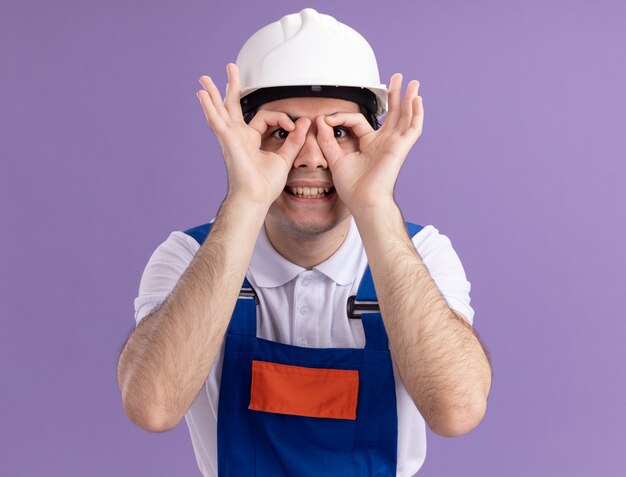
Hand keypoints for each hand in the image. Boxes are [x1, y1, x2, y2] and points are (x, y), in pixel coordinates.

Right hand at [197, 63, 310, 205]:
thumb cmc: (265, 185)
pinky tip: (201, 95)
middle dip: (232, 86)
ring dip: (213, 92)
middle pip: (233, 106)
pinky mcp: (227, 140)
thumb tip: (303, 123)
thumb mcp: (285, 158)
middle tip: (230, 68)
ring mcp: (230, 137)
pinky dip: (209, 107)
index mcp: (251, 140)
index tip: (294, 126)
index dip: (282, 118)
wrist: (255, 198)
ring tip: (204, 78)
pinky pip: (216, 120)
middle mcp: (238, 137)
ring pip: (221, 110)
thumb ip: (294, 140)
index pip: (266, 118)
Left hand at [315, 73, 423, 212]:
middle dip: (394, 95)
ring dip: (408, 99)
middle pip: (391, 113)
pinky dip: (416, 113)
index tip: (327, 120)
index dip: (341, 117)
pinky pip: (413, 128)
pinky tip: (417, 100)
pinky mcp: (401, 148)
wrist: (364, 201)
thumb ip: (328, 140)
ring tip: (411, 82)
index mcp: (369, 145)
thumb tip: (320, 121)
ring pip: (404, 116)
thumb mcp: (336, 159)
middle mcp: (384, 142)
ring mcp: (394, 144)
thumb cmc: (353, 188)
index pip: (358, 121)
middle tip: (396, 78)